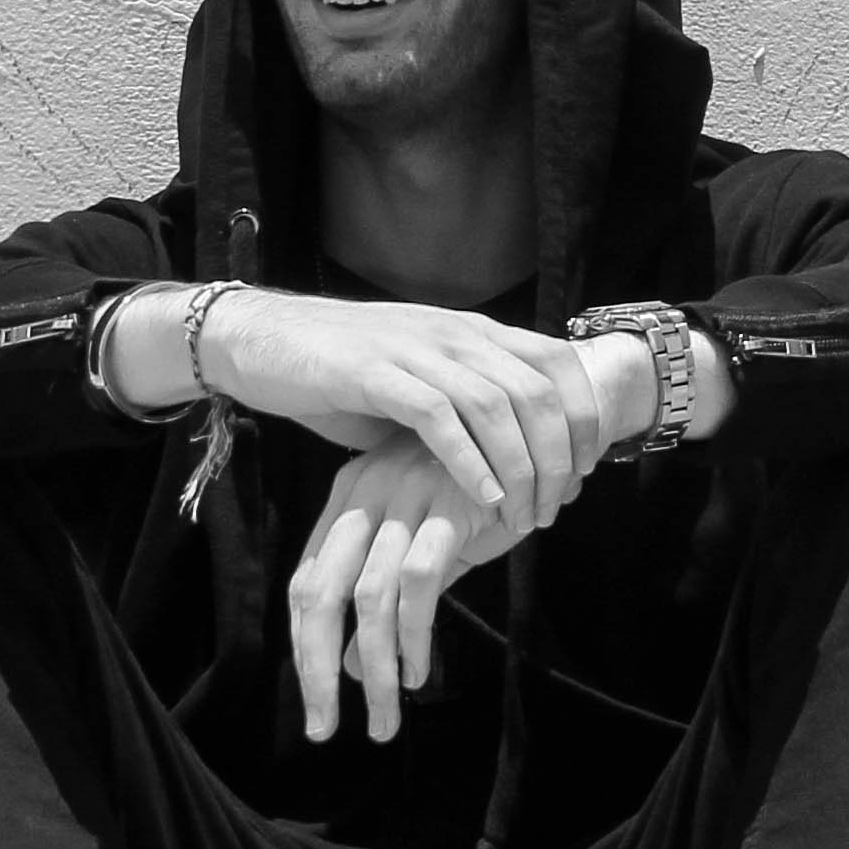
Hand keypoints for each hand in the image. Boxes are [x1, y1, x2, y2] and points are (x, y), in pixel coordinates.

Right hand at [204, 291, 610, 538]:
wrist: (262, 341)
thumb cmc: (341, 374)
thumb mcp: (420, 383)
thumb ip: (465, 408)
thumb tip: (514, 458)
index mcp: (471, 332)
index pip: (556, 363)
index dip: (583, 417)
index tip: (586, 471)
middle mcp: (452, 333)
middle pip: (535, 392)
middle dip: (557, 458)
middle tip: (555, 508)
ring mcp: (413, 349)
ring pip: (495, 406)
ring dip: (519, 468)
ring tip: (522, 516)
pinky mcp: (373, 372)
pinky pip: (439, 417)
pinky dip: (469, 461)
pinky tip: (483, 498)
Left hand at [289, 434, 524, 742]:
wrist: (544, 433)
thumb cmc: (481, 497)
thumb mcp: (423, 552)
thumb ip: (383, 605)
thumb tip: (344, 669)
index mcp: (349, 498)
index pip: (304, 582)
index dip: (304, 646)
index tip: (317, 703)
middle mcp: (366, 492)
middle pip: (319, 592)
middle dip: (315, 669)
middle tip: (327, 728)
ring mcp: (406, 494)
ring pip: (370, 596)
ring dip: (375, 667)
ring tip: (385, 717)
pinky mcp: (448, 502)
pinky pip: (419, 579)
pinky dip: (414, 633)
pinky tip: (418, 671)